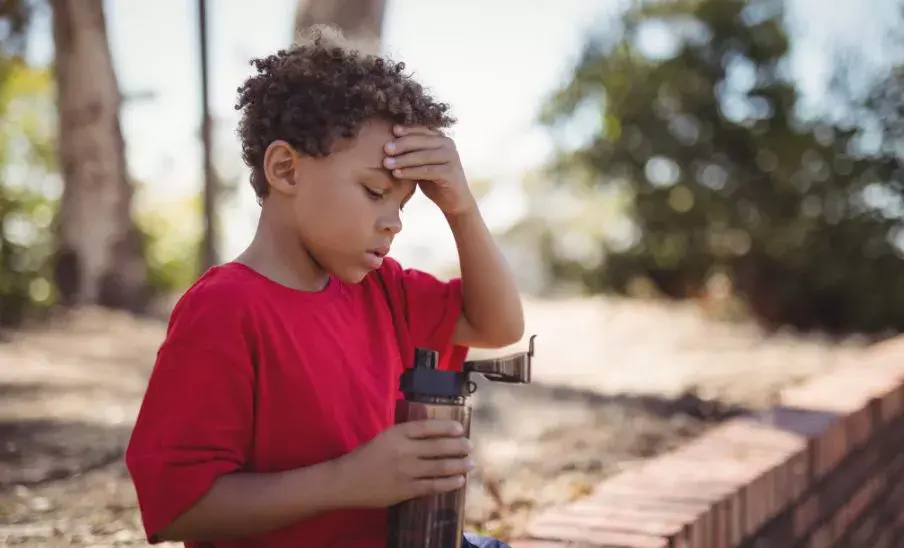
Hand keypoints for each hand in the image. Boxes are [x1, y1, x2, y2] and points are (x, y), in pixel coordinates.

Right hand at [335, 419, 473, 507]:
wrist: (346, 482)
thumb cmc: (364, 457)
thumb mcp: (383, 438)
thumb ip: (405, 437)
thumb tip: (432, 436)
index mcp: (396, 434)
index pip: (427, 427)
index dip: (446, 427)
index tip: (460, 428)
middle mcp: (404, 450)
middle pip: (439, 446)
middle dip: (458, 446)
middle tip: (470, 447)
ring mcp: (406, 471)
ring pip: (440, 466)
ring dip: (459, 465)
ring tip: (470, 463)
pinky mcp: (406, 489)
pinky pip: (433, 486)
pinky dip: (449, 483)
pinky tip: (459, 481)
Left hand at [383, 125, 477, 216]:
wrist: (453, 200)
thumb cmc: (433, 180)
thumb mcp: (422, 163)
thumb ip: (412, 152)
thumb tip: (388, 142)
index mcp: (442, 138)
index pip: (422, 130)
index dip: (407, 130)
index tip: (392, 130)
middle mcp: (448, 145)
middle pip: (422, 141)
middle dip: (402, 144)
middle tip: (385, 148)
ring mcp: (451, 158)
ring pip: (423, 156)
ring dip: (403, 159)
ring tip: (386, 163)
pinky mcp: (450, 173)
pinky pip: (426, 170)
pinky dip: (410, 172)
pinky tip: (397, 174)